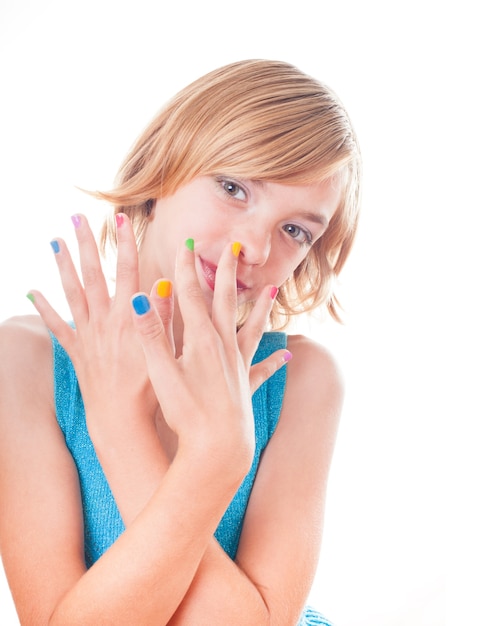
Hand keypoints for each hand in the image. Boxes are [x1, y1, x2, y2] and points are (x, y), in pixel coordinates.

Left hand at [28, 214, 159, 434]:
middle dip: (86, 244)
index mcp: (129, 317)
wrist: (121, 418)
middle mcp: (104, 320)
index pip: (128, 270)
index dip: (125, 243)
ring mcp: (87, 334)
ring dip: (63, 265)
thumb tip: (164, 283)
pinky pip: (56, 326)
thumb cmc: (149, 387)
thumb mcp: (164, 350)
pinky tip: (31, 292)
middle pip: (93, 274)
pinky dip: (43, 308)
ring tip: (56, 242)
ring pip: (71, 292)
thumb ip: (163, 315)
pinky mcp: (76, 350)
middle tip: (77, 218)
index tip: (122, 219)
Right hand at [130, 239, 290, 473]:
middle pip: (225, 300)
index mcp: (201, 339)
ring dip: (260, 306)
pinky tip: (288, 355)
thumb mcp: (161, 372)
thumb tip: (137, 298)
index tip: (187, 244)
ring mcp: (238, 363)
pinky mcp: (245, 383)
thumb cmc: (187, 412)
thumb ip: (151, 334)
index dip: (186, 268)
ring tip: (272, 289)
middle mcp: (224, 345)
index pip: (190, 295)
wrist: (218, 447)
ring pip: (251, 326)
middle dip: (227, 272)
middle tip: (235, 247)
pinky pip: (262, 365)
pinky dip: (274, 358)